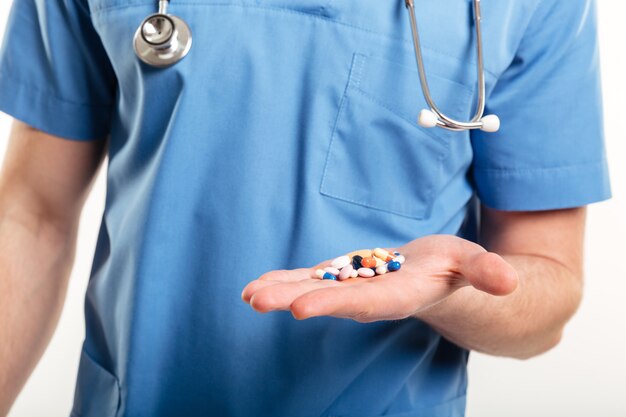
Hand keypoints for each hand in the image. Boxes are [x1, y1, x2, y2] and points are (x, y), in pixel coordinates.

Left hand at [241, 235, 518, 321]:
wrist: (441, 279)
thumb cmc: (458, 270)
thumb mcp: (474, 263)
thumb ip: (487, 272)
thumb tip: (510, 283)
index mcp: (402, 295)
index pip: (366, 303)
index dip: (335, 304)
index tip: (300, 307)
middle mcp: (373, 297)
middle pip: (331, 299)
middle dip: (295, 298)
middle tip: (258, 301)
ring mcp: (355, 288)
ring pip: (316, 289)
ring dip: (281, 291)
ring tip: (249, 295)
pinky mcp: (346, 277)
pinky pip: (313, 279)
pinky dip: (285, 281)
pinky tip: (256, 286)